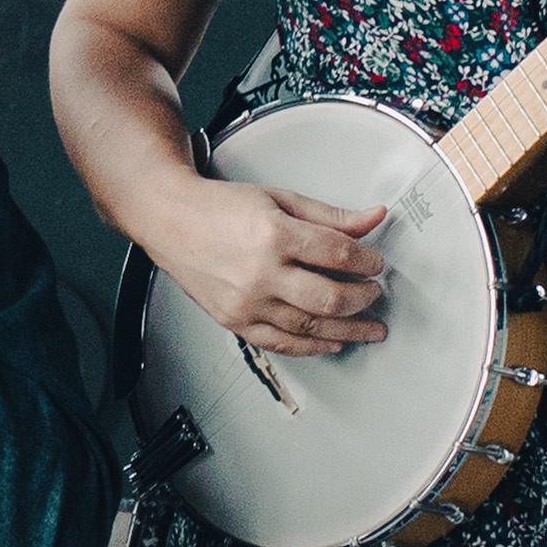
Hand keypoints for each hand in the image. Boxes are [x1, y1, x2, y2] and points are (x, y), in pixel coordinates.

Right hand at [154, 172, 385, 357]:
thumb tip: (373, 219)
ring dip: (349, 331)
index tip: (375, 263)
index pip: (338, 253)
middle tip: (375, 293)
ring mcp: (247, 302)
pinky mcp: (235, 321)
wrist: (170, 220)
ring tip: (369, 328)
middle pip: (330, 298)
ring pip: (311, 328)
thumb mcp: (279, 199)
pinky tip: (333, 343)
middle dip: (363, 298)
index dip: (367, 260)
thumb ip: (330, 214)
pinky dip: (313, 347)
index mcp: (274, 234)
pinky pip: (282, 344)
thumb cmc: (219, 208)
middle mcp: (260, 272)